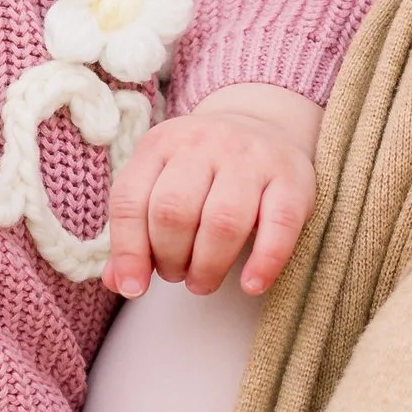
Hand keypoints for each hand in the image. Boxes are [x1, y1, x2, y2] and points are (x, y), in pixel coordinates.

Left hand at [105, 84, 321, 298]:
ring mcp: (250, 157)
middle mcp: (203, 143)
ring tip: (203, 281)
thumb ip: (136, 232)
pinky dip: (264, 261)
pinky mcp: (292, 177)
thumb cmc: (204, 171)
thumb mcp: (161, 184)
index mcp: (161, 143)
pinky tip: (251, 284)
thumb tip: (120, 282)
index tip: (135, 287)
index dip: (129, 251)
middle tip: (178, 275)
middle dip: (171, 259)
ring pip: (222, 220)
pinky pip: (279, 225)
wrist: (263, 124)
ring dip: (208, 266)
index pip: (131, 200)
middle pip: (174, 212)